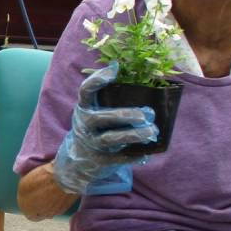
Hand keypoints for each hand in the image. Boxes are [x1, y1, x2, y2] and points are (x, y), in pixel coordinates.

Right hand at [53, 62, 157, 195]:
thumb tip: (129, 72)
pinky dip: (133, 156)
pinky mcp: (99, 161)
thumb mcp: (94, 112)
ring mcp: (91, 143)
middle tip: (147, 113)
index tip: (114, 69)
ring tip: (152, 132)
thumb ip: (110, 98)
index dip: (97, 80)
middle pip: (102, 118)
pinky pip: (118, 158)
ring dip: (134, 135)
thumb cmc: (95, 128)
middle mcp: (84, 125)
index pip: (85, 91)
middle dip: (125, 115)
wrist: (78, 161)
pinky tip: (146, 154)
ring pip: (111, 139)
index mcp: (84, 108)